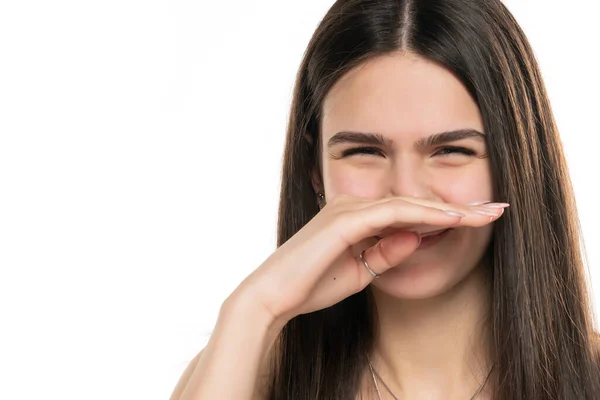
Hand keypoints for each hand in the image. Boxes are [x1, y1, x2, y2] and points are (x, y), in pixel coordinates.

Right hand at [229, 195, 506, 325]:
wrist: (274, 296)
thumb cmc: (311, 286)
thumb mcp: (361, 271)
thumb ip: (387, 252)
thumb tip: (418, 237)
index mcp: (355, 217)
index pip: (408, 212)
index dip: (445, 216)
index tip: (478, 220)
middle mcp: (353, 206)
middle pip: (414, 203)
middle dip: (458, 207)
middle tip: (496, 210)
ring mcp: (348, 209)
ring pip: (408, 204)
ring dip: (449, 208)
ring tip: (485, 213)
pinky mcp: (345, 219)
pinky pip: (393, 212)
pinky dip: (424, 215)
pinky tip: (452, 219)